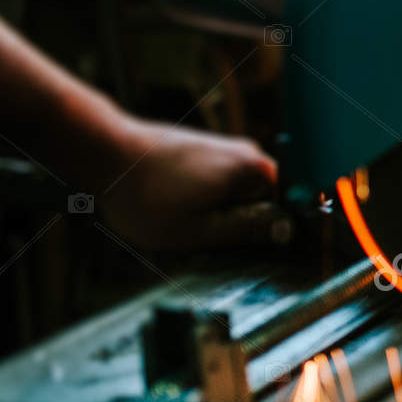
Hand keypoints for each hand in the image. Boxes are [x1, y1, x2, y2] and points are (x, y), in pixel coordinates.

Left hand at [98, 116, 288, 251]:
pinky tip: (179, 210)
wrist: (105, 153)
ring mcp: (228, 149)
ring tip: (189, 225)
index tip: (272, 252)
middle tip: (216, 244)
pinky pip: (224, 184)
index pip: (295, 205)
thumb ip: (246, 231)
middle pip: (269, 199)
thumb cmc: (146, 196)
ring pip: (243, 193)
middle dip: (249, 224)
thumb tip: (287, 232)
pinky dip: (210, 201)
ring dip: (225, 214)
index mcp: (256, 172)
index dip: (285, 231)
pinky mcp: (208, 150)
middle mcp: (250, 155)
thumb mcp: (197, 230)